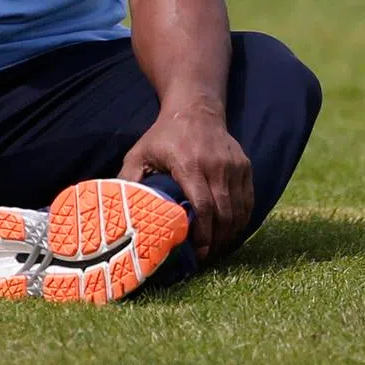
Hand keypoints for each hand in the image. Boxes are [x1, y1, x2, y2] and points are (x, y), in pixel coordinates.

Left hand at [118, 106, 252, 260]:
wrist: (194, 109)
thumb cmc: (163, 135)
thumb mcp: (140, 153)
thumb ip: (128, 178)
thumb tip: (117, 206)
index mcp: (188, 164)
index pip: (203, 206)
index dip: (203, 234)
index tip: (198, 252)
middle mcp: (215, 165)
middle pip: (223, 213)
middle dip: (216, 240)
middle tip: (207, 255)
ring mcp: (233, 166)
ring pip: (239, 210)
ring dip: (230, 233)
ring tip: (217, 246)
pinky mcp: (244, 166)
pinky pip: (248, 199)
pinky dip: (242, 218)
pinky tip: (230, 229)